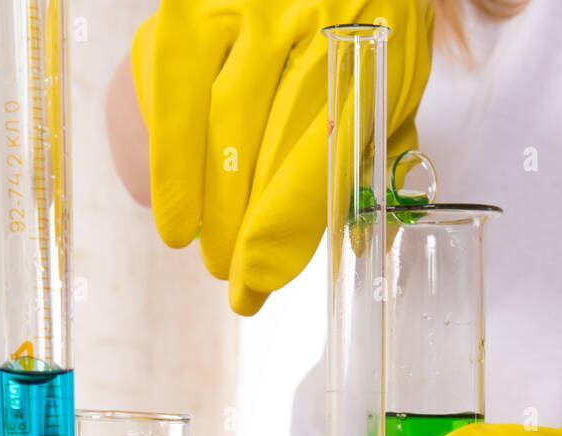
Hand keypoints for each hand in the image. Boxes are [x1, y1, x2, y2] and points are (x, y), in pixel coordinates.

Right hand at [131, 0, 434, 314]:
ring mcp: (247, 6)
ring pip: (209, 122)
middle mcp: (309, 24)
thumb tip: (359, 244)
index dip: (280, 232)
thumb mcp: (396, 82)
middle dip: (236, 230)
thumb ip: (380, 157)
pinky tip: (171, 202)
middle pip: (257, 149)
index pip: (316, 162)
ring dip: (198, 201)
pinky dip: (166, 149)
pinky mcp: (196, 0)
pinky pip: (168, 80)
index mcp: (371, 56)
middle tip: (228, 275)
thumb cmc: (371, 17)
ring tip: (199, 246)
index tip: (255, 282)